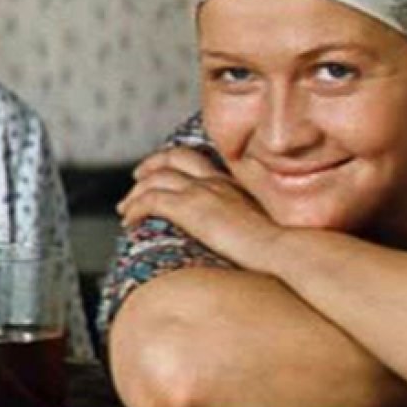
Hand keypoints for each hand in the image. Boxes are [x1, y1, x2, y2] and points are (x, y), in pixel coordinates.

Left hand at [117, 147, 283, 271]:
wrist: (281, 248)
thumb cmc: (279, 247)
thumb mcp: (260, 227)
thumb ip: (244, 224)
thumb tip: (237, 238)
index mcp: (231, 183)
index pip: (196, 159)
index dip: (174, 162)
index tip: (161, 173)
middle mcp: (214, 181)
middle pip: (173, 158)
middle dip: (150, 165)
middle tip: (136, 179)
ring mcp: (201, 192)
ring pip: (155, 179)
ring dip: (135, 192)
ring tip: (125, 209)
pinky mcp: (189, 208)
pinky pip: (151, 201)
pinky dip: (136, 208)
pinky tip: (129, 222)